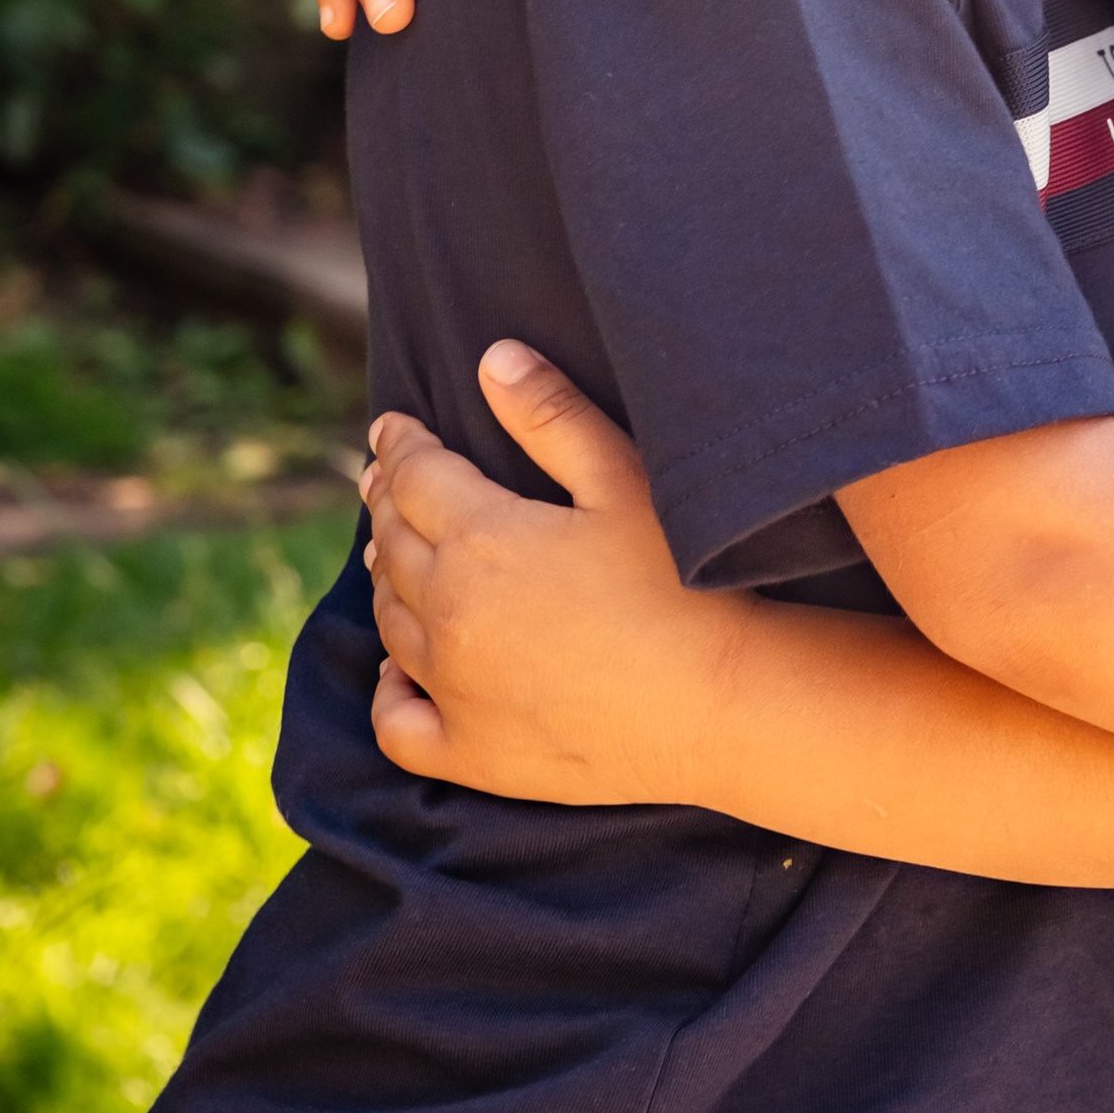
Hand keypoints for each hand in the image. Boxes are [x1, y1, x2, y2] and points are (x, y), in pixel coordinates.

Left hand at [363, 340, 731, 802]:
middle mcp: (450, 614)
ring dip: (386, 582)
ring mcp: (454, 690)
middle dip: (388, 504)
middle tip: (386, 483)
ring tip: (394, 559)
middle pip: (391, 544)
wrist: (727, 705)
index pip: (414, 476)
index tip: (391, 429)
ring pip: (390, 623)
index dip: (400, 444)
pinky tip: (401, 672)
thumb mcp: (625, 482)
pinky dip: (389, 691)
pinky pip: (396, 723)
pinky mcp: (473, 754)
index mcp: (482, 539)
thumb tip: (491, 359)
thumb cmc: (686, 585)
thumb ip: (554, 417)